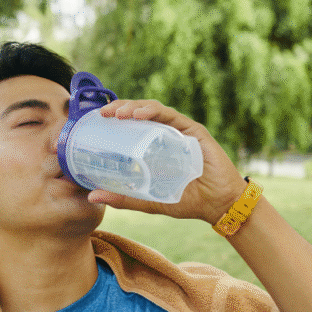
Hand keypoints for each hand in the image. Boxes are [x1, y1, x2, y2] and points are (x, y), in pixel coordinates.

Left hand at [86, 100, 246, 223]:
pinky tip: (139, 115)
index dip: (114, 119)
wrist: (218, 204)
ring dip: (133, 107)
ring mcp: (179, 130)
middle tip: (103, 113)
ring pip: (152, 110)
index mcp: (154, 146)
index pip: (131, 126)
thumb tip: (93, 196)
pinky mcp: (193, 130)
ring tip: (118, 113)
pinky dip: (153, 112)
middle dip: (120, 108)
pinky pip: (170, 116)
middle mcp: (166, 134)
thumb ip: (124, 198)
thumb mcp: (149, 200)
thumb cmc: (186, 201)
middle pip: (139, 113)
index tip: (96, 121)